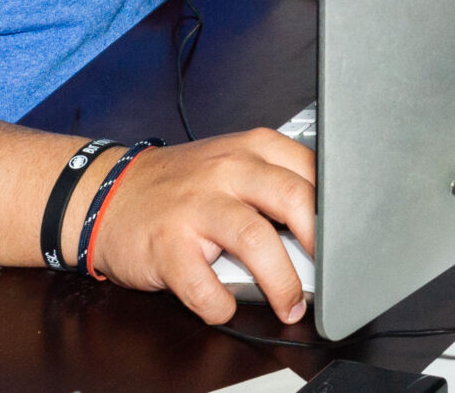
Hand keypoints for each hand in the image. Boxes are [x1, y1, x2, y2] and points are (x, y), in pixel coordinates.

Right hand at [86, 129, 315, 324]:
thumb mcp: (231, 165)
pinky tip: (225, 306)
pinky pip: (206, 286)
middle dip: (319, 244)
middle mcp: (226, 170)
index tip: (345, 237)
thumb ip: (273, 183)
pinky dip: (222, 305)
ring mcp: (196, 206)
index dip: (335, 208)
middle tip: (328, 275)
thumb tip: (323, 226)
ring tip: (290, 305)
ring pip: (256, 240)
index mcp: (250, 148)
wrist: (109, 194)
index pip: (309, 170)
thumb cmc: (182, 184)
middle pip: (292, 199)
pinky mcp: (168, 245)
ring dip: (281, 282)